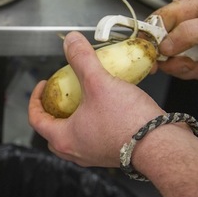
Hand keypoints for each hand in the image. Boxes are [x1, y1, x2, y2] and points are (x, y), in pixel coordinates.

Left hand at [28, 32, 163, 166]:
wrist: (161, 144)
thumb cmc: (127, 120)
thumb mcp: (99, 82)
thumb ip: (82, 60)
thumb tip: (70, 41)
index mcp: (64, 139)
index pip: (36, 120)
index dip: (35, 99)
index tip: (43, 85)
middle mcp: (76, 152)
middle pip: (53, 133)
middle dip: (53, 113)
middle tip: (59, 96)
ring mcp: (95, 155)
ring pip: (74, 138)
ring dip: (73, 119)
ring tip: (82, 99)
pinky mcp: (113, 154)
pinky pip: (94, 139)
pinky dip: (92, 124)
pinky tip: (105, 107)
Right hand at [154, 0, 197, 78]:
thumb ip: (190, 33)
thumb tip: (164, 46)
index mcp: (188, 6)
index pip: (156, 22)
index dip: (151, 42)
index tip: (156, 61)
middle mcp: (185, 19)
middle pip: (161, 45)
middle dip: (176, 62)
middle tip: (193, 66)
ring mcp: (189, 34)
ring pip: (172, 58)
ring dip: (189, 68)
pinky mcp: (195, 46)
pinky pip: (184, 63)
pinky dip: (197, 69)